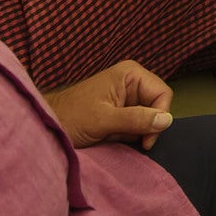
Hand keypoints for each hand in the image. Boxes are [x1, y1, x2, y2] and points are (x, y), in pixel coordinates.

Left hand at [41, 60, 173, 150]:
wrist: (48, 127)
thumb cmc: (71, 117)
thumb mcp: (105, 120)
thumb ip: (136, 119)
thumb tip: (167, 120)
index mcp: (131, 74)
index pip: (163, 94)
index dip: (159, 116)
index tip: (146, 139)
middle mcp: (132, 82)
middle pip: (157, 106)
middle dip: (146, 126)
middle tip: (132, 141)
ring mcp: (127, 97)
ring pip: (148, 118)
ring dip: (136, 132)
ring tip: (115, 136)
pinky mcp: (121, 112)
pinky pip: (137, 125)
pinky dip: (129, 135)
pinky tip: (113, 137)